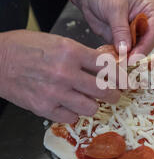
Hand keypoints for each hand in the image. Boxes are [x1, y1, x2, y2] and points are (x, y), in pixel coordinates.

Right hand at [0, 30, 119, 122]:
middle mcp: (66, 73)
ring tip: (89, 100)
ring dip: (93, 105)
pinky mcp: (44, 108)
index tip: (125, 81)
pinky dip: (73, 113)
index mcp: (70, 51)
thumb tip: (102, 65)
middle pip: (104, 90)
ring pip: (90, 107)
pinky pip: (71, 117)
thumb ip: (79, 54)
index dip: (120, 76)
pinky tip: (70, 105)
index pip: (107, 67)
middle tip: (115, 95)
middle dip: (114, 95)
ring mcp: (55, 92)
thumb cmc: (23, 47)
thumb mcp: (56, 41)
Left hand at [69, 0, 153, 55]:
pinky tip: (111, 59)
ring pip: (136, 51)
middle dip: (135, 54)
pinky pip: (124, 52)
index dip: (144, 47)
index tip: (132, 57)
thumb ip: (121, 30)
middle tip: (124, 63)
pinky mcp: (124, 40)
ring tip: (116, 62)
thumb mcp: (114, 9)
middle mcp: (147, 23)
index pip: (153, 33)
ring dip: (127, 58)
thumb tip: (126, 49)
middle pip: (146, 45)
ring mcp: (136, 33)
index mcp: (151, 11)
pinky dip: (118, 57)